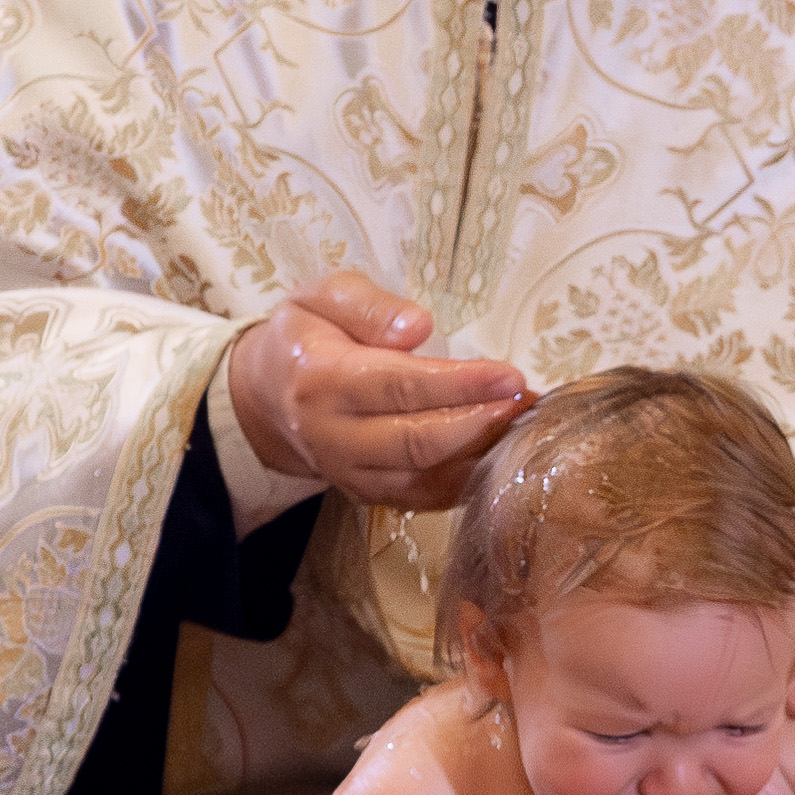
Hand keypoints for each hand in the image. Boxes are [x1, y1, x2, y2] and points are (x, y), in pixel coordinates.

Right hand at [226, 264, 531, 507]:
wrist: (268, 396)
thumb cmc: (307, 336)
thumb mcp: (322, 296)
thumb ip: (368, 305)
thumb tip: (417, 327)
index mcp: (320, 381)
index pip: (398, 387)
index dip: (459, 385)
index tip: (508, 375)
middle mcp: (331, 438)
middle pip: (416, 443)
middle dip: (480, 425)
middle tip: (526, 402)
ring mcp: (349, 475)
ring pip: (425, 480)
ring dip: (482, 456)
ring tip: (526, 425)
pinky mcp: (368, 497)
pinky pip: (426, 499)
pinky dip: (469, 480)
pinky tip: (504, 453)